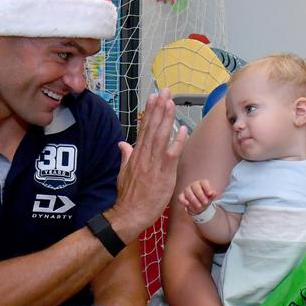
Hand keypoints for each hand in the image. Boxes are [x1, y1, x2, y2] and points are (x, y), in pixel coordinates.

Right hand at [108, 89, 186, 242]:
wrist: (129, 214)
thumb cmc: (129, 196)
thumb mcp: (124, 173)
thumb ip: (125, 156)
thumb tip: (122, 144)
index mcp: (136, 154)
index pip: (144, 128)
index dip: (150, 111)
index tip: (154, 97)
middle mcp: (144, 155)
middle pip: (152, 127)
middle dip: (159, 108)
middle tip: (165, 91)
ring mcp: (153, 164)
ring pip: (161, 136)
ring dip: (167, 118)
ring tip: (171, 102)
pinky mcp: (163, 174)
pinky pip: (171, 154)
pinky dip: (177, 142)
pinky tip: (182, 129)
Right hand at [179, 179, 216, 214]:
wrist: (200, 205)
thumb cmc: (206, 199)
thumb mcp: (210, 198)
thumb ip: (212, 195)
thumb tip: (214, 193)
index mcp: (202, 183)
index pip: (204, 182)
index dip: (207, 188)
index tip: (210, 194)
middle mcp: (194, 185)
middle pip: (195, 187)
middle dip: (201, 195)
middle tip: (205, 202)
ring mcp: (187, 190)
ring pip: (188, 191)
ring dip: (193, 199)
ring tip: (199, 206)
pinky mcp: (182, 196)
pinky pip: (180, 197)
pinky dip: (183, 200)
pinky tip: (187, 204)